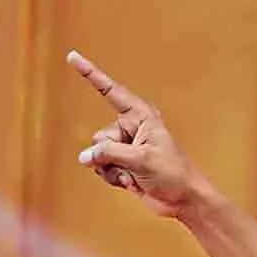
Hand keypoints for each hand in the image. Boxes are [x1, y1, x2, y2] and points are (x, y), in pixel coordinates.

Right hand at [68, 51, 207, 218]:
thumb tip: (84, 158)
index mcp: (141, 116)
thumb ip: (109, 154)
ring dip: (112, 169)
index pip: (110, 91)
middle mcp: (131, 128)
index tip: (72, 56)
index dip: (91, 74)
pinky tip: (131, 182)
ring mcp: (126, 147)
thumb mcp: (141, 159)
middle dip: (110, 155)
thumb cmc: (173, 174)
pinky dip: (112, 177)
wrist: (184, 199)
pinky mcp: (123, 164)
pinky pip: (101, 167)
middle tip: (134, 164)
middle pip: (100, 137)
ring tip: (134, 175)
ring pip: (97, 154)